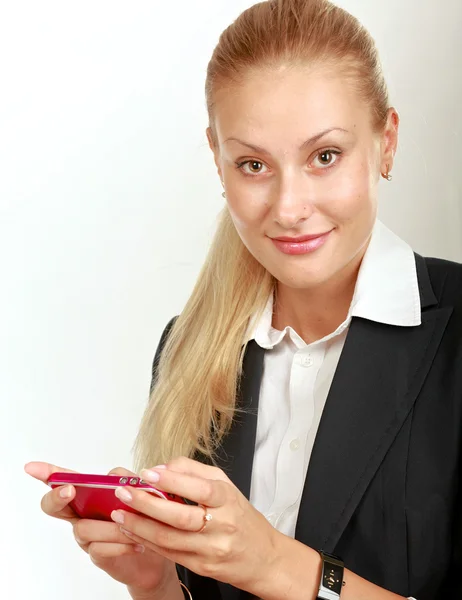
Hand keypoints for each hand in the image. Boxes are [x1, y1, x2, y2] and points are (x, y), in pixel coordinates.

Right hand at [24, 462, 178, 595]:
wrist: (158, 550)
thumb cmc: (144, 516)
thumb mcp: (140, 492)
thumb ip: (127, 480)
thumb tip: (115, 476)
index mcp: (89, 495)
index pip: (63, 481)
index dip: (47, 474)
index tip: (32, 467)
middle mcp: (81, 515)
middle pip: (56, 507)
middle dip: (58, 497)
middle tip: (70, 490)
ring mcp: (87, 537)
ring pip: (83, 528)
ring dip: (108, 525)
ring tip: (132, 525)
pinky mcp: (97, 556)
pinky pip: (99, 550)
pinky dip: (120, 545)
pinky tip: (137, 543)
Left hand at [108, 457, 279, 594]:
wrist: (263, 557)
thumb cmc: (241, 517)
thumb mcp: (225, 486)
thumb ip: (194, 472)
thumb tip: (162, 467)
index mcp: (228, 500)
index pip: (200, 488)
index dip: (172, 480)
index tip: (147, 473)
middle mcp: (222, 525)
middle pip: (180, 516)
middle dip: (147, 503)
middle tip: (124, 492)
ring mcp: (211, 549)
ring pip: (169, 538)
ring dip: (140, 525)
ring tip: (120, 513)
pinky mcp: (201, 567)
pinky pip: (169, 553)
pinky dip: (147, 541)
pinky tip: (132, 530)